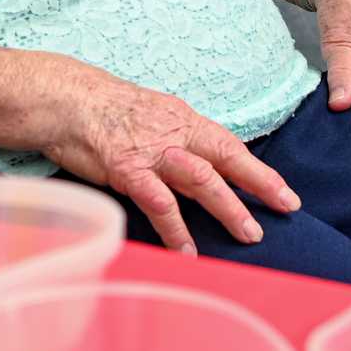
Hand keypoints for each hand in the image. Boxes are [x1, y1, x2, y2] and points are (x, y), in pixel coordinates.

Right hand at [28, 56, 299, 253]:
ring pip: (202, 180)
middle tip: (283, 210)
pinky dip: (175, 229)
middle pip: (226, 159)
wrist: (66, 99)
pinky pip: (158, 202)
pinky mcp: (127, 170)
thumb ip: (176, 141)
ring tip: (248, 236)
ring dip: (228, 208)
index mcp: (183, 120)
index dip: (260, 171)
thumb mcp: (151, 117)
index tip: (285, 194)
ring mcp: (152, 152)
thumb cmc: (104, 110)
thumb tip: (197, 166)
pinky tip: (186, 251)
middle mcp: (175, 134)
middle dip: (259, 186)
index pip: (230, 146)